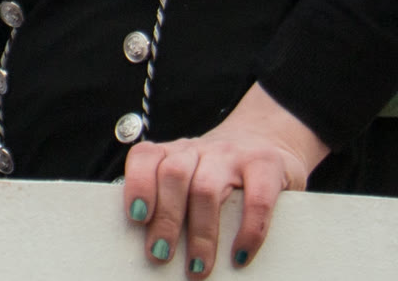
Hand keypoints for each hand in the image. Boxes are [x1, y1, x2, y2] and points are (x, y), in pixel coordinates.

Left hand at [124, 83, 328, 273]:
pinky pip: (256, 201)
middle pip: (174, 176)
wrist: (268, 137)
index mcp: (174, 151)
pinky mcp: (267, 165)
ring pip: (206, 189)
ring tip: (198, 267)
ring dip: (200, 234)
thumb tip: (154, 243)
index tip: (136, 218)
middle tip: (160, 255)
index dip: (138, 185)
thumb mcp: (192, 174)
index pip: (146, 156)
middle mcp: (199, 149)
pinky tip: (240, 256)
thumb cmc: (222, 172)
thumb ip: (172, 197)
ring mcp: (233, 155)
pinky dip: (248, 232)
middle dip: (165, 219)